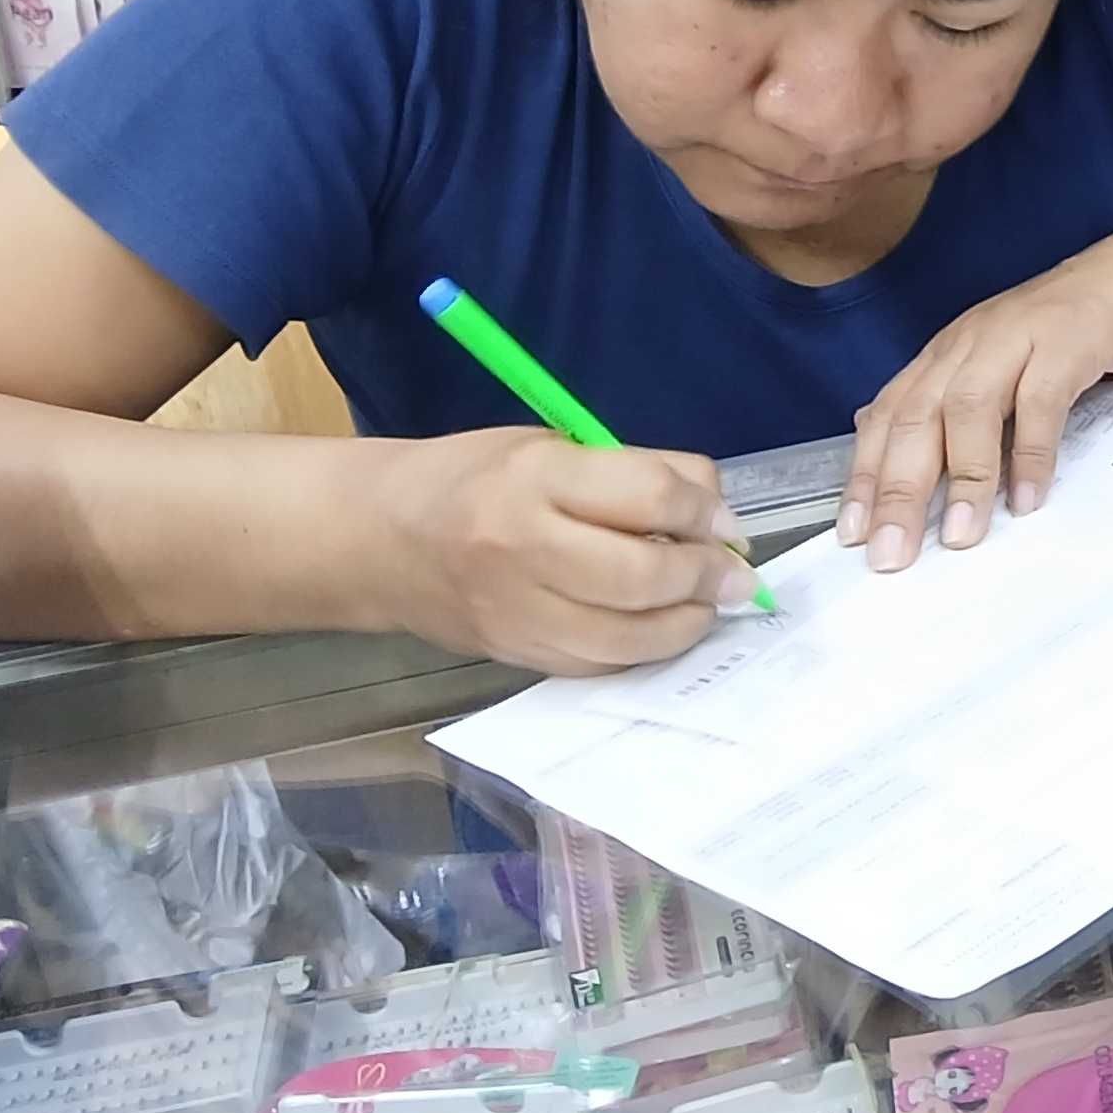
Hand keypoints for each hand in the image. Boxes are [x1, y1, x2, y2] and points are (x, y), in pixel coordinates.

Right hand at [376, 426, 743, 672]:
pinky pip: (596, 666)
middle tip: (734, 577)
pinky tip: (659, 631)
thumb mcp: (556, 447)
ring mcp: (514, 611)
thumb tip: (719, 518)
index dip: (705, 513)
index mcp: (535, 476)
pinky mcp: (511, 654)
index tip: (726, 524)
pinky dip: (640, 652)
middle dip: (705, 578)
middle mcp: (521, 547)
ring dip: (684, 626)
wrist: (378, 539)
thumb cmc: (476, 478)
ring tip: (705, 608)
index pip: (648, 496)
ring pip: (624, 637)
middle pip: (641, 576)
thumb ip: (639, 473)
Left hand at [841, 231, 1112, 569]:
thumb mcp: (1016, 368)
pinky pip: (1040, 401)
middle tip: (889, 552)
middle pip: (916, 417)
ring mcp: (1019, 334)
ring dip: (961, 477)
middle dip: (896, 489)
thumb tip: (931, 472)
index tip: (851, 533)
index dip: (865, 475)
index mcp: (952, 351)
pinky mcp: (1070, 338)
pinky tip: (1027, 498)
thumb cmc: (1089, 328)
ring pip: (968, 408)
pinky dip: (1030, 452)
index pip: (889, 414)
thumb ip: (977, 410)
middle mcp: (973, 340)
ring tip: (959, 535)